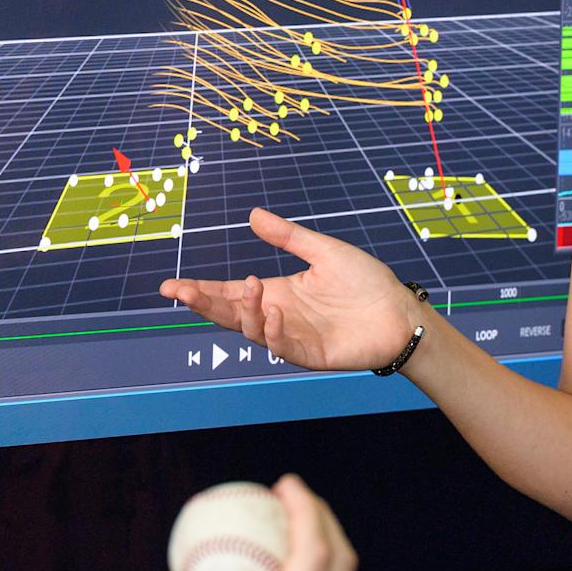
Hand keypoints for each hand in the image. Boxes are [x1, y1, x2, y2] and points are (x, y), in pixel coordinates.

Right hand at [160, 208, 419, 372]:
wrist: (400, 312)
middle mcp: (278, 316)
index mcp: (278, 292)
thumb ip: (288, 236)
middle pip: (231, 313)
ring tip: (251, 286)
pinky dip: (273, 331)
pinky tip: (272, 311)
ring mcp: (293, 337)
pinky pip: (283, 347)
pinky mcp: (311, 355)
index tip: (171, 286)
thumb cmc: (366, 282)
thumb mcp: (323, 251)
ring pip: (252, 330)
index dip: (201, 290)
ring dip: (245, 311)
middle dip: (204, 304)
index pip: (230, 292)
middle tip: (181, 292)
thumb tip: (253, 215)